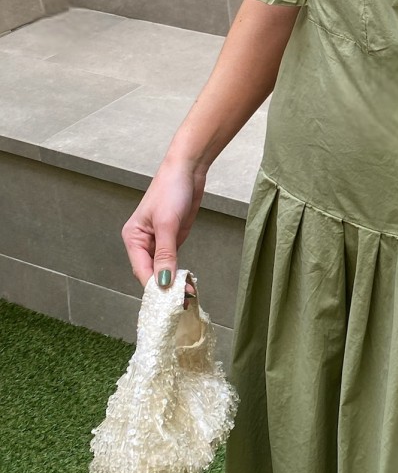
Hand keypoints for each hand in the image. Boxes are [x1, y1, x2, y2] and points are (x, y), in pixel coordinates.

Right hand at [121, 157, 204, 305]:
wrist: (188, 170)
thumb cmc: (172, 190)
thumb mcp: (168, 223)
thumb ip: (165, 253)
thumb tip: (164, 282)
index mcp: (133, 238)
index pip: (142, 270)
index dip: (155, 287)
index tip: (169, 301)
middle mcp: (143, 243)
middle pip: (151, 273)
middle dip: (166, 288)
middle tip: (184, 302)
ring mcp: (158, 242)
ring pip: (163, 270)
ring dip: (174, 283)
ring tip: (189, 297)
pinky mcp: (172, 240)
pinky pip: (174, 262)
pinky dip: (180, 273)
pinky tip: (189, 284)